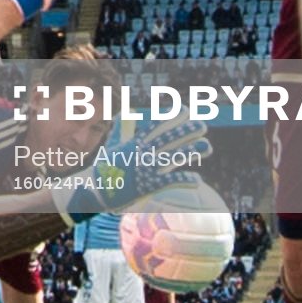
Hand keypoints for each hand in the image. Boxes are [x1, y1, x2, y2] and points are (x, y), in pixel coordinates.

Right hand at [54, 113, 211, 221]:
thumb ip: (121, 129)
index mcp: (134, 143)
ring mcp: (145, 169)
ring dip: (191, 151)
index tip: (185, 110)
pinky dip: (183, 180)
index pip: (156, 126)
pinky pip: (169, 181)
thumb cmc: (104, 169)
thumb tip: (126, 111)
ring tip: (208, 146)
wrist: (94, 191)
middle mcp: (142, 153)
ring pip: (173, 156)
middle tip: (203, 125)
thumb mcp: (112, 146)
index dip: (171, 117)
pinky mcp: (147, 186)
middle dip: (186, 131)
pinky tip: (198, 180)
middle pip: (168, 138)